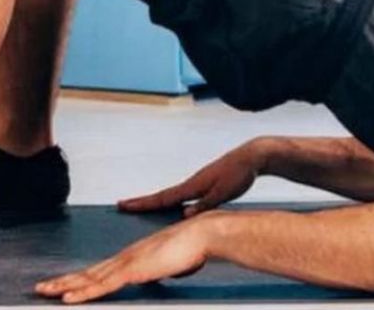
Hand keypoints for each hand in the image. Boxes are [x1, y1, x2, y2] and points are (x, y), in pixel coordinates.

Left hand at [35, 219, 209, 303]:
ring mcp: (127, 262)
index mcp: (133, 256)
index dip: (80, 277)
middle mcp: (125, 257)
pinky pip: (103, 285)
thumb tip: (162, 275)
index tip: (64, 283)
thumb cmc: (193, 247)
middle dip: (64, 281)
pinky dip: (84, 293)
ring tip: (45, 292)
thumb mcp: (172, 264)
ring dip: (66, 286)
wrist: (202, 234)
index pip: (100, 270)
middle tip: (42, 288)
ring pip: (89, 278)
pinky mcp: (132, 270)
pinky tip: (69, 298)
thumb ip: (161, 270)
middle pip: (88, 272)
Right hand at [117, 139, 268, 216]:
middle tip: (122, 205)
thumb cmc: (239, 174)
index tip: (122, 204)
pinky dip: (173, 200)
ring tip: (141, 208)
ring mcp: (198, 183)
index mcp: (193, 186)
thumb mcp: (223, 193)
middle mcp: (191, 184)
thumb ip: (204, 205)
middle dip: (142, 202)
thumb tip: (183, 216)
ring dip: (156, 201)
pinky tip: (174, 207)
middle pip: (162, 196)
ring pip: (172, 195)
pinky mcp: (206, 184)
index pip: (163, 197)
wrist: (251, 157)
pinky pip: (183, 195)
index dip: (142, 203)